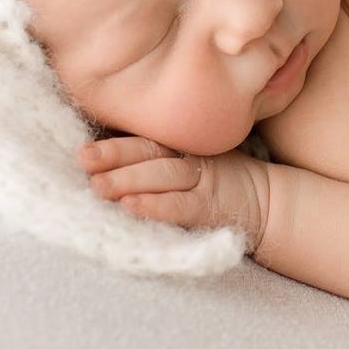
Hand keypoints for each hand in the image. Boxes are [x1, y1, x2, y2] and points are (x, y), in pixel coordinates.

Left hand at [77, 136, 270, 252]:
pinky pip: (181, 205)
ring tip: (99, 187)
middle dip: (114, 156)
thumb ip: (155, 157)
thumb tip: (102, 159)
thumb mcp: (189, 161)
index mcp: (179, 147)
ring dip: (129, 180)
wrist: (266, 202)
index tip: (82, 151)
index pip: (144, 140)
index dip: (113, 145)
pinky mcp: (210, 207)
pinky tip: (131, 208)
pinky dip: (155, 206)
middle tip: (83, 160)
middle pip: (149, 153)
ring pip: (162, 175)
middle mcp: (188, 159)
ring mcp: (202, 181)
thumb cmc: (217, 182)